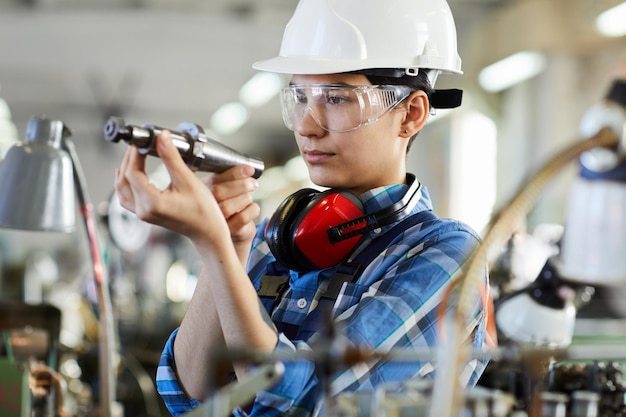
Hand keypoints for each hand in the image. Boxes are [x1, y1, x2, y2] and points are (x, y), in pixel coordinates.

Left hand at [115, 130, 228, 247]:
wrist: (208, 231)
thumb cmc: (203, 211)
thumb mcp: (187, 180)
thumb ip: (172, 157)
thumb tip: (162, 138)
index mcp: (152, 202)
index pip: (133, 172)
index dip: (135, 154)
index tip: (142, 142)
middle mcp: (144, 210)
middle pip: (124, 179)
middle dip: (129, 159)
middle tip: (138, 145)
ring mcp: (143, 214)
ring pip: (122, 190)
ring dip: (124, 171)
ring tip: (131, 156)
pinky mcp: (147, 214)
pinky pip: (126, 199)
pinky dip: (125, 185)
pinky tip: (127, 176)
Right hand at [203, 165, 259, 245]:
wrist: (229, 233)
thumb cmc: (227, 207)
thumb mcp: (225, 189)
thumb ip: (232, 177)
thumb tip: (248, 169)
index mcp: (201, 191)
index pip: (214, 180)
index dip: (233, 173)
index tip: (249, 170)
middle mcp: (203, 208)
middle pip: (218, 192)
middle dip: (241, 185)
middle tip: (253, 183)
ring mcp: (214, 223)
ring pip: (228, 206)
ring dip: (245, 198)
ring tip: (248, 198)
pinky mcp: (228, 232)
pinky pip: (242, 218)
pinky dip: (252, 210)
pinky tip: (251, 208)